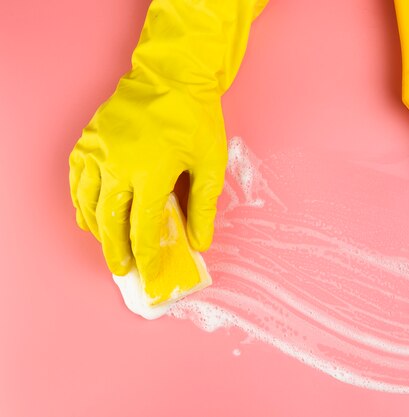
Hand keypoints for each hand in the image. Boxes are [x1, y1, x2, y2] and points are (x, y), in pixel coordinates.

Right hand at [69, 71, 226, 278]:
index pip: (144, 229)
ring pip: (89, 206)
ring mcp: (97, 152)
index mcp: (151, 173)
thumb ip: (204, 207)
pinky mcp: (87, 141)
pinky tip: (91, 216)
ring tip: (109, 248)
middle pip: (110, 224)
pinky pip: (77, 182)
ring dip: (98, 232)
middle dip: (117, 252)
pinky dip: (82, 205)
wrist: (171, 76)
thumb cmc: (195, 118)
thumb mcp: (210, 164)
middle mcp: (118, 166)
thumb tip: (200, 242)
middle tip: (124, 270)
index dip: (147, 257)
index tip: (149, 274)